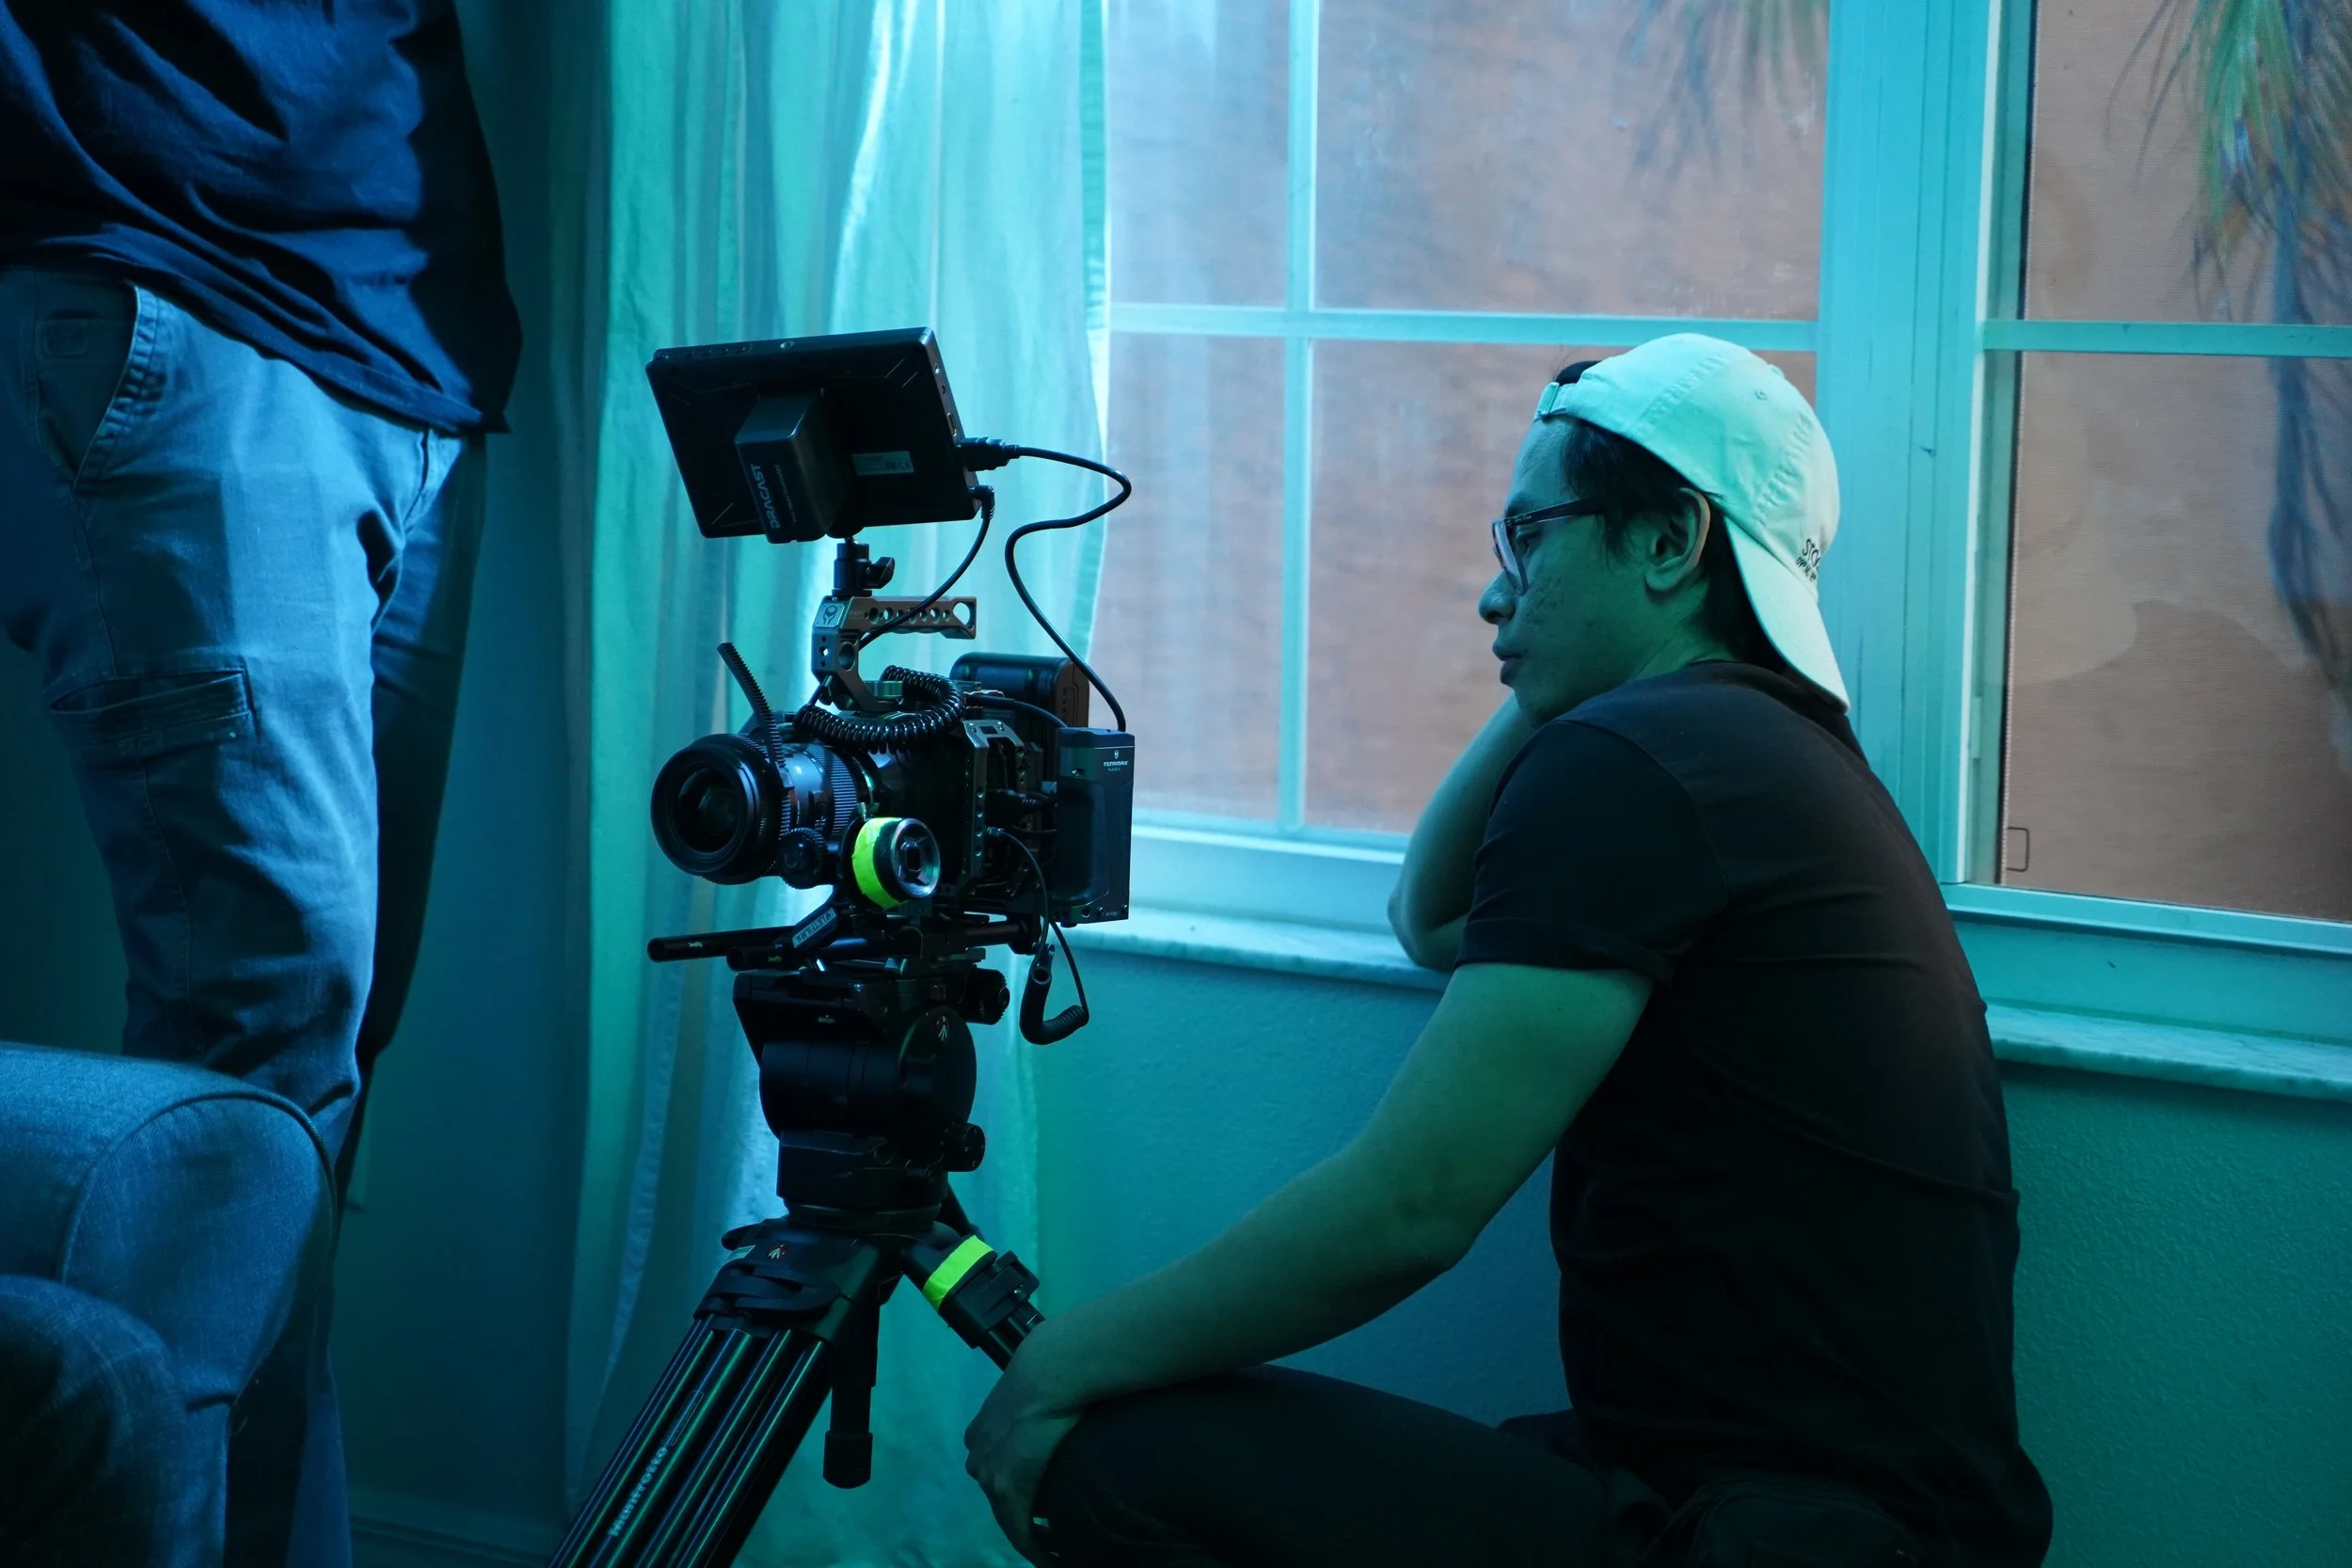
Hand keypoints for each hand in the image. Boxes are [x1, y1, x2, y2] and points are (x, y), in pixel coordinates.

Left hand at [964, 1329, 1087, 1564]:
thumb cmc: (1051, 1370)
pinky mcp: (1009, 1492)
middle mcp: (979, 1456)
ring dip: (1032, 1535)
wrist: (1049, 1372)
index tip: (1039, 1495)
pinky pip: (1021, 1533)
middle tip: (1052, 1529)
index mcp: (981, 1431)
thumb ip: (1037, 1400)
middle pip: (999, 1495)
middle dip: (1024, 1515)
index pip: (994, 1466)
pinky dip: (1037, 1549)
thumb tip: (1062, 1396)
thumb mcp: (1034, 1386)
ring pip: (1009, 1517)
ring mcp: (991, 1475)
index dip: (1016, 1484)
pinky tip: (1053, 1559)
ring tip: (1056, 1548)